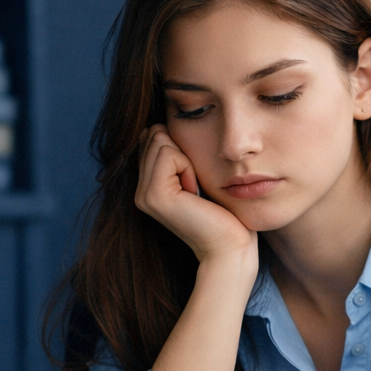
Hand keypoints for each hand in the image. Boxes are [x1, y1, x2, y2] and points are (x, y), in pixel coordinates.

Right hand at [134, 125, 255, 264]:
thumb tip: (158, 125)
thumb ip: (175, 153)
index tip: (193, 179)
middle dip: (182, 151)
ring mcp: (143, 195)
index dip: (180, 148)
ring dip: (186, 159)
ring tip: (194, 190)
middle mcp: (139, 190)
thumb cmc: (223, 211)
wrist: (230, 245)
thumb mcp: (195, 174)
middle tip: (195, 185)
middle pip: (154, 134)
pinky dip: (188, 166)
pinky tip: (194, 192)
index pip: (153, 137)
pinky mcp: (154, 196)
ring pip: (160, 140)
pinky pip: (168, 153)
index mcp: (147, 185)